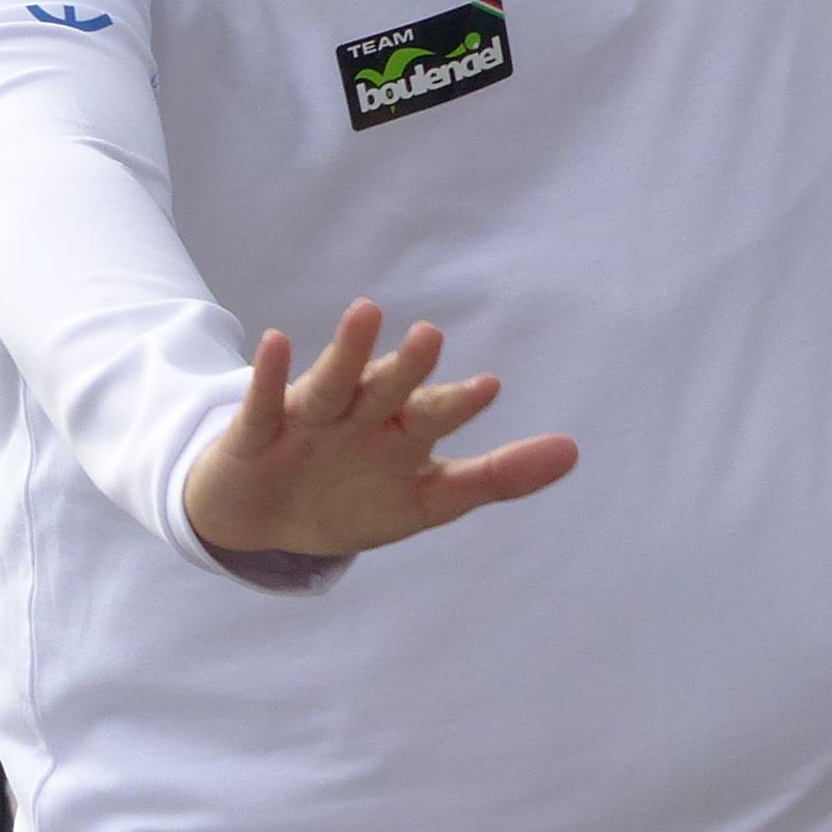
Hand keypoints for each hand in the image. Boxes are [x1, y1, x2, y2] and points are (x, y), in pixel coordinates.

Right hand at [179, 299, 577, 561]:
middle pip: (388, 389)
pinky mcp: (257, 431)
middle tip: (433, 336)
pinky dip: (270, 375)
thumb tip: (574, 449)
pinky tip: (276, 341)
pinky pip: (264, 401)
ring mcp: (308, 420)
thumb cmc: (349, 499)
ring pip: (331, 383)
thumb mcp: (427, 502)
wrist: (259, 520)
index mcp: (400, 432)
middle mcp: (359, 415)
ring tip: (366, 312)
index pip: (435, 414)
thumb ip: (496, 477)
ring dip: (348, 350)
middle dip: (409, 367)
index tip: (490, 387)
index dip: (458, 404)